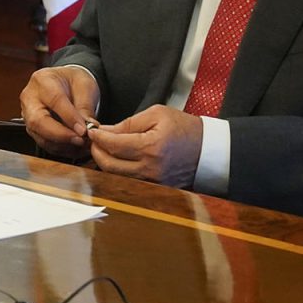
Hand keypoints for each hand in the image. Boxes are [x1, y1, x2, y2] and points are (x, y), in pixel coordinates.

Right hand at [20, 65, 100, 155]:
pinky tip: (76, 147)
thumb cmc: (73, 81)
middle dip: (60, 135)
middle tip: (80, 140)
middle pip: (38, 121)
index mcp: (42, 81)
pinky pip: (44, 142)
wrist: (65, 83)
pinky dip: (61, 148)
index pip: (54, 101)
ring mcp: (28, 114)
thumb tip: (87, 128)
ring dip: (62, 144)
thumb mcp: (85, 86)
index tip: (83, 130)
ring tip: (82, 144)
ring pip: (39, 135)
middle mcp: (30, 98)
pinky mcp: (32, 128)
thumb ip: (85, 107)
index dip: (69, 117)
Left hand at [87, 104, 202, 187]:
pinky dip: (119, 170)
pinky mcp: (157, 187)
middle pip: (109, 165)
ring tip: (103, 149)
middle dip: (96, 152)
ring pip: (117, 175)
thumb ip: (128, 123)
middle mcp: (150, 168)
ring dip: (105, 162)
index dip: (98, 137)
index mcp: (151, 147)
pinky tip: (117, 159)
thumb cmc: (185, 128)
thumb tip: (105, 131)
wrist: (211, 150)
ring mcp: (154, 180)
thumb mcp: (157, 115)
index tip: (91, 130)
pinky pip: (130, 180)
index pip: (113, 145)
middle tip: (94, 141)